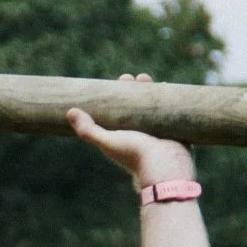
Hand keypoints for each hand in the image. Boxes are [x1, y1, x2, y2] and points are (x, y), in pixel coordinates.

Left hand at [68, 74, 193, 189]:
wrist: (165, 168)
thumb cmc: (135, 156)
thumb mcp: (108, 142)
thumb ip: (89, 130)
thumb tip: (70, 111)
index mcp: (127, 135)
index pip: (122, 110)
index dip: (120, 95)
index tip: (120, 81)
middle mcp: (143, 132)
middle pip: (138, 105)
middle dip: (137, 90)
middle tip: (134, 78)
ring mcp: (160, 131)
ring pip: (155, 107)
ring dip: (152, 92)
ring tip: (146, 78)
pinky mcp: (177, 129)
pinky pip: (174, 111)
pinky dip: (171, 99)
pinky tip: (168, 87)